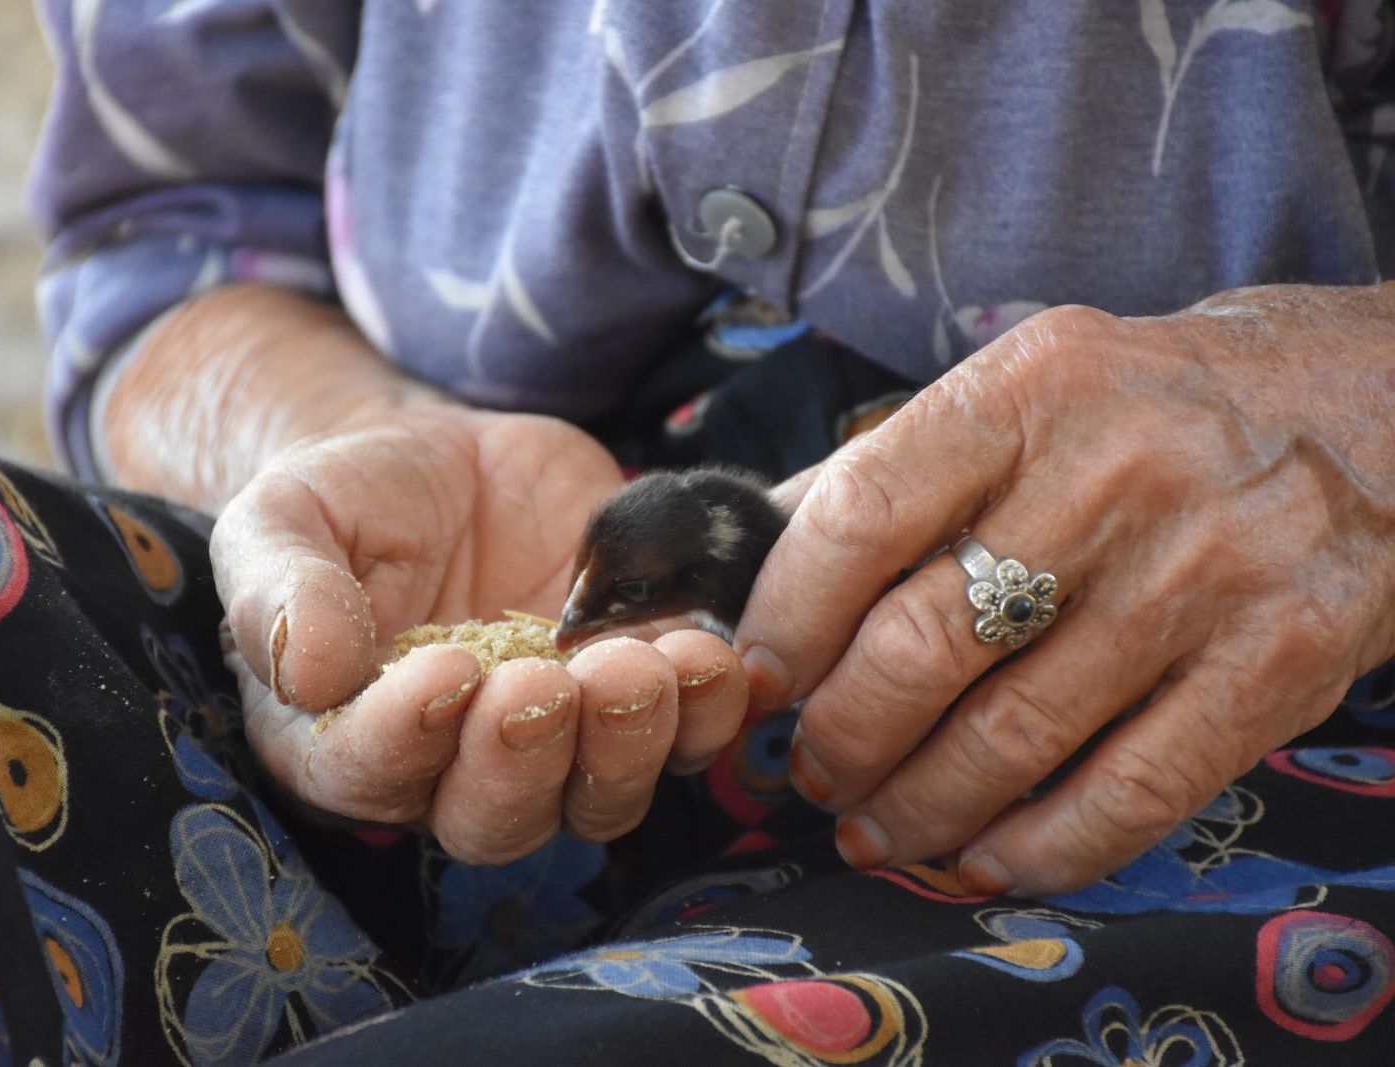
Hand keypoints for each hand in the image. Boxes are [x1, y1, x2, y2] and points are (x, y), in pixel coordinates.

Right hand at [212, 406, 749, 863]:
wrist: (450, 461)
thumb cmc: (350, 501)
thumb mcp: (284, 520)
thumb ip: (279, 590)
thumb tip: (303, 671)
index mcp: (346, 738)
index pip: (366, 775)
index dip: (405, 741)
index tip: (444, 674)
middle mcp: (452, 769)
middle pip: (496, 817)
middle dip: (528, 760)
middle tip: (549, 686)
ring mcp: (557, 745)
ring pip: (600, 798)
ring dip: (629, 746)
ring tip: (641, 669)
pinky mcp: (635, 701)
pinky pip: (685, 737)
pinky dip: (708, 709)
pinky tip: (708, 653)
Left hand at [736, 282, 1394, 895]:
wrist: (1374, 404)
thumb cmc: (1155, 407)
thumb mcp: (1028, 391)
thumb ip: (902, 471)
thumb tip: (764, 567)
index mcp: (1026, 390)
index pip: (860, 516)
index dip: (785, 618)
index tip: (756, 680)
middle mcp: (1113, 472)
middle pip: (921, 644)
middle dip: (841, 736)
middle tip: (814, 771)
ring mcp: (1205, 571)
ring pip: (1012, 733)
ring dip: (918, 806)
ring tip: (875, 827)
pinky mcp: (1283, 659)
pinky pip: (1132, 789)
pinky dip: (1042, 846)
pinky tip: (986, 858)